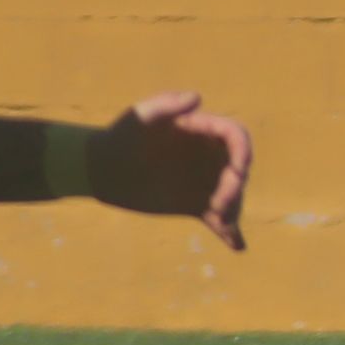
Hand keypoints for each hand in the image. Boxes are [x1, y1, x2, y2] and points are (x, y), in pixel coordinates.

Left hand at [90, 93, 252, 249]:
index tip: (238, 172)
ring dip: (233, 210)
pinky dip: (229, 232)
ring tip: (222, 222)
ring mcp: (204, 181)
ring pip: (232, 196)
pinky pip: (218, 219)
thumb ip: (166, 104)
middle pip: (237, 171)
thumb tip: (198, 99)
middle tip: (219, 205)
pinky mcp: (194, 205)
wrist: (101, 167)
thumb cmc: (120, 135)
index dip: (244, 152)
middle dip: (235, 188)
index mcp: (203, 131)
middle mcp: (209, 156)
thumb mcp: (140, 116)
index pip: (236, 137)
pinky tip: (237, 245)